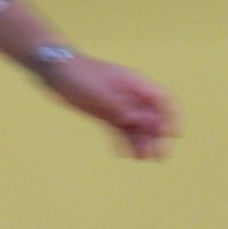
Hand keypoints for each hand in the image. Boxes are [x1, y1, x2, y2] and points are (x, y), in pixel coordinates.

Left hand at [47, 55, 177, 159]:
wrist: (55, 70)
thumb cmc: (78, 75)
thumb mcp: (98, 93)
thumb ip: (120, 107)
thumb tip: (142, 122)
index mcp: (133, 83)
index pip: (162, 99)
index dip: (171, 117)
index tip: (172, 135)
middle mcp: (129, 95)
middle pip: (151, 116)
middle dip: (157, 135)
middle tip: (158, 155)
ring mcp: (117, 105)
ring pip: (136, 126)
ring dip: (141, 142)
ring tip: (142, 158)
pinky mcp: (105, 113)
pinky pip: (119, 129)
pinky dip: (123, 141)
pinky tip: (124, 154)